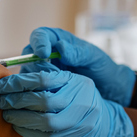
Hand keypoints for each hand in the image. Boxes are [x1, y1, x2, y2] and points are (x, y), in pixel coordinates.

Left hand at [0, 69, 133, 136]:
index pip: (44, 79)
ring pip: (44, 121)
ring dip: (20, 118)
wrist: (104, 126)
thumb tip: (19, 68)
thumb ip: (49, 74)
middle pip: (43, 101)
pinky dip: (28, 132)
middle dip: (17, 101)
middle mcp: (80, 102)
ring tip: (7, 114)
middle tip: (2, 101)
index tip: (3, 84)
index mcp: (76, 82)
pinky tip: (18, 126)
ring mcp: (77, 123)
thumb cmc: (79, 99)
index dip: (19, 82)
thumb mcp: (70, 81)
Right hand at [21, 27, 136, 106]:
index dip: (38, 43)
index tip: (44, 53)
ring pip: (27, 74)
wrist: (109, 90)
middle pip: (28, 56)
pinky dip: (35, 94)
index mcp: (57, 40)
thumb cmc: (102, 69)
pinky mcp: (42, 89)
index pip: (39, 36)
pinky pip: (32, 90)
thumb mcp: (93, 58)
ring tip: (46, 91)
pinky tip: (46, 100)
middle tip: (44, 77)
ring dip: (32, 82)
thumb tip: (60, 47)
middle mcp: (46, 55)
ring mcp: (43, 72)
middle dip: (33, 66)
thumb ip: (78, 52)